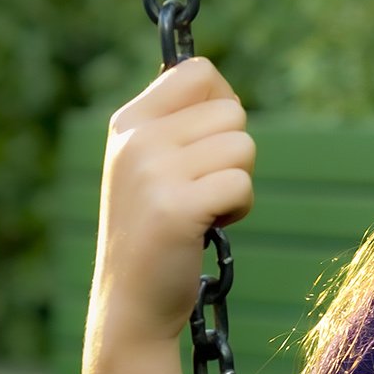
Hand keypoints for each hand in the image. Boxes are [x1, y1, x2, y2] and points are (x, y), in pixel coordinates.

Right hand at [92, 57, 255, 343]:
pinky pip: (242, 184)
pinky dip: (238, 208)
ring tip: (202, 209)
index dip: (221, 103)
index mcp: (129, 122)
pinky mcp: (176, 207)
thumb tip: (218, 85)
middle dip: (233, 154)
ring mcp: (152, 172)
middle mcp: (136, 140)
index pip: (200, 71)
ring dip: (237, 182)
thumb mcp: (150, 165)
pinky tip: (209, 227)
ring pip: (243, 146)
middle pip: (232, 112)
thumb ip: (178, 123)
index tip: (207, 143)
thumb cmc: (155, 231)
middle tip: (200, 189)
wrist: (132, 302)